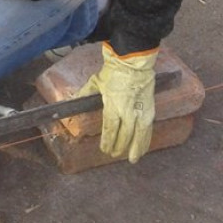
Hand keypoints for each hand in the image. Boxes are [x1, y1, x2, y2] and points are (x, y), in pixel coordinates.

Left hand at [75, 42, 157, 162]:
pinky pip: (148, 130)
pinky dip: (146, 140)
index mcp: (113, 107)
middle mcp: (128, 113)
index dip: (108, 142)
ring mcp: (140, 113)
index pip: (110, 130)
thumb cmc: (113, 72)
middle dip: (119, 147)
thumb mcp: (95, 82)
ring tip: (132, 159)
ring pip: (139, 136)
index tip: (105, 150)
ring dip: (136, 149)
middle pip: (124, 136)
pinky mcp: (150, 111)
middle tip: (114, 155)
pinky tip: (144, 147)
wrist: (133, 64)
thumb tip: (71, 99)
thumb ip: (84, 94)